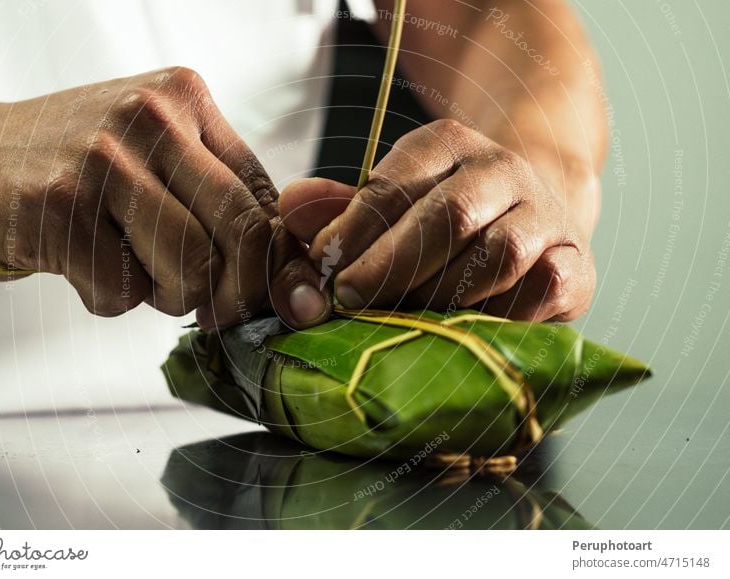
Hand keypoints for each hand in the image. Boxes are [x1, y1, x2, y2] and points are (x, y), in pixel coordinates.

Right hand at [0, 68, 329, 327]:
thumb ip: (211, 194)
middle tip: (215, 311)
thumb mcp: (152, 153)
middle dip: (236, 292)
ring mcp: (103, 158)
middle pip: (240, 232)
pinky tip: (79, 264)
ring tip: (134, 274)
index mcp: (185, 100)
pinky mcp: (59, 205)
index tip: (264, 295)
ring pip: (189, 267)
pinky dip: (109, 298)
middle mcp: (151, 118)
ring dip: (171, 298)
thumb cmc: (68, 162)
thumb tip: (277, 269)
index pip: (261, 194)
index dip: (272, 260)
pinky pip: (121, 292)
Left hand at [280, 119, 595, 320]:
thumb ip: (341, 211)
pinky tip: (471, 324)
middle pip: (451, 214)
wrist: (533, 217)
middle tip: (354, 299)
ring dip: (446, 292)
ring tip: (409, 316)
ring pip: (500, 253)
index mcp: (449, 144)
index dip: (354, 231)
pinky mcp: (575, 262)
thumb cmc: (444, 220)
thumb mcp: (391, 204)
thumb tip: (289, 208)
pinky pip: (546, 286)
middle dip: (395, 263)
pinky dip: (507, 311)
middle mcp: (503, 169)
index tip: (325, 268)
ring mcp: (545, 213)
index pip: (395, 185)